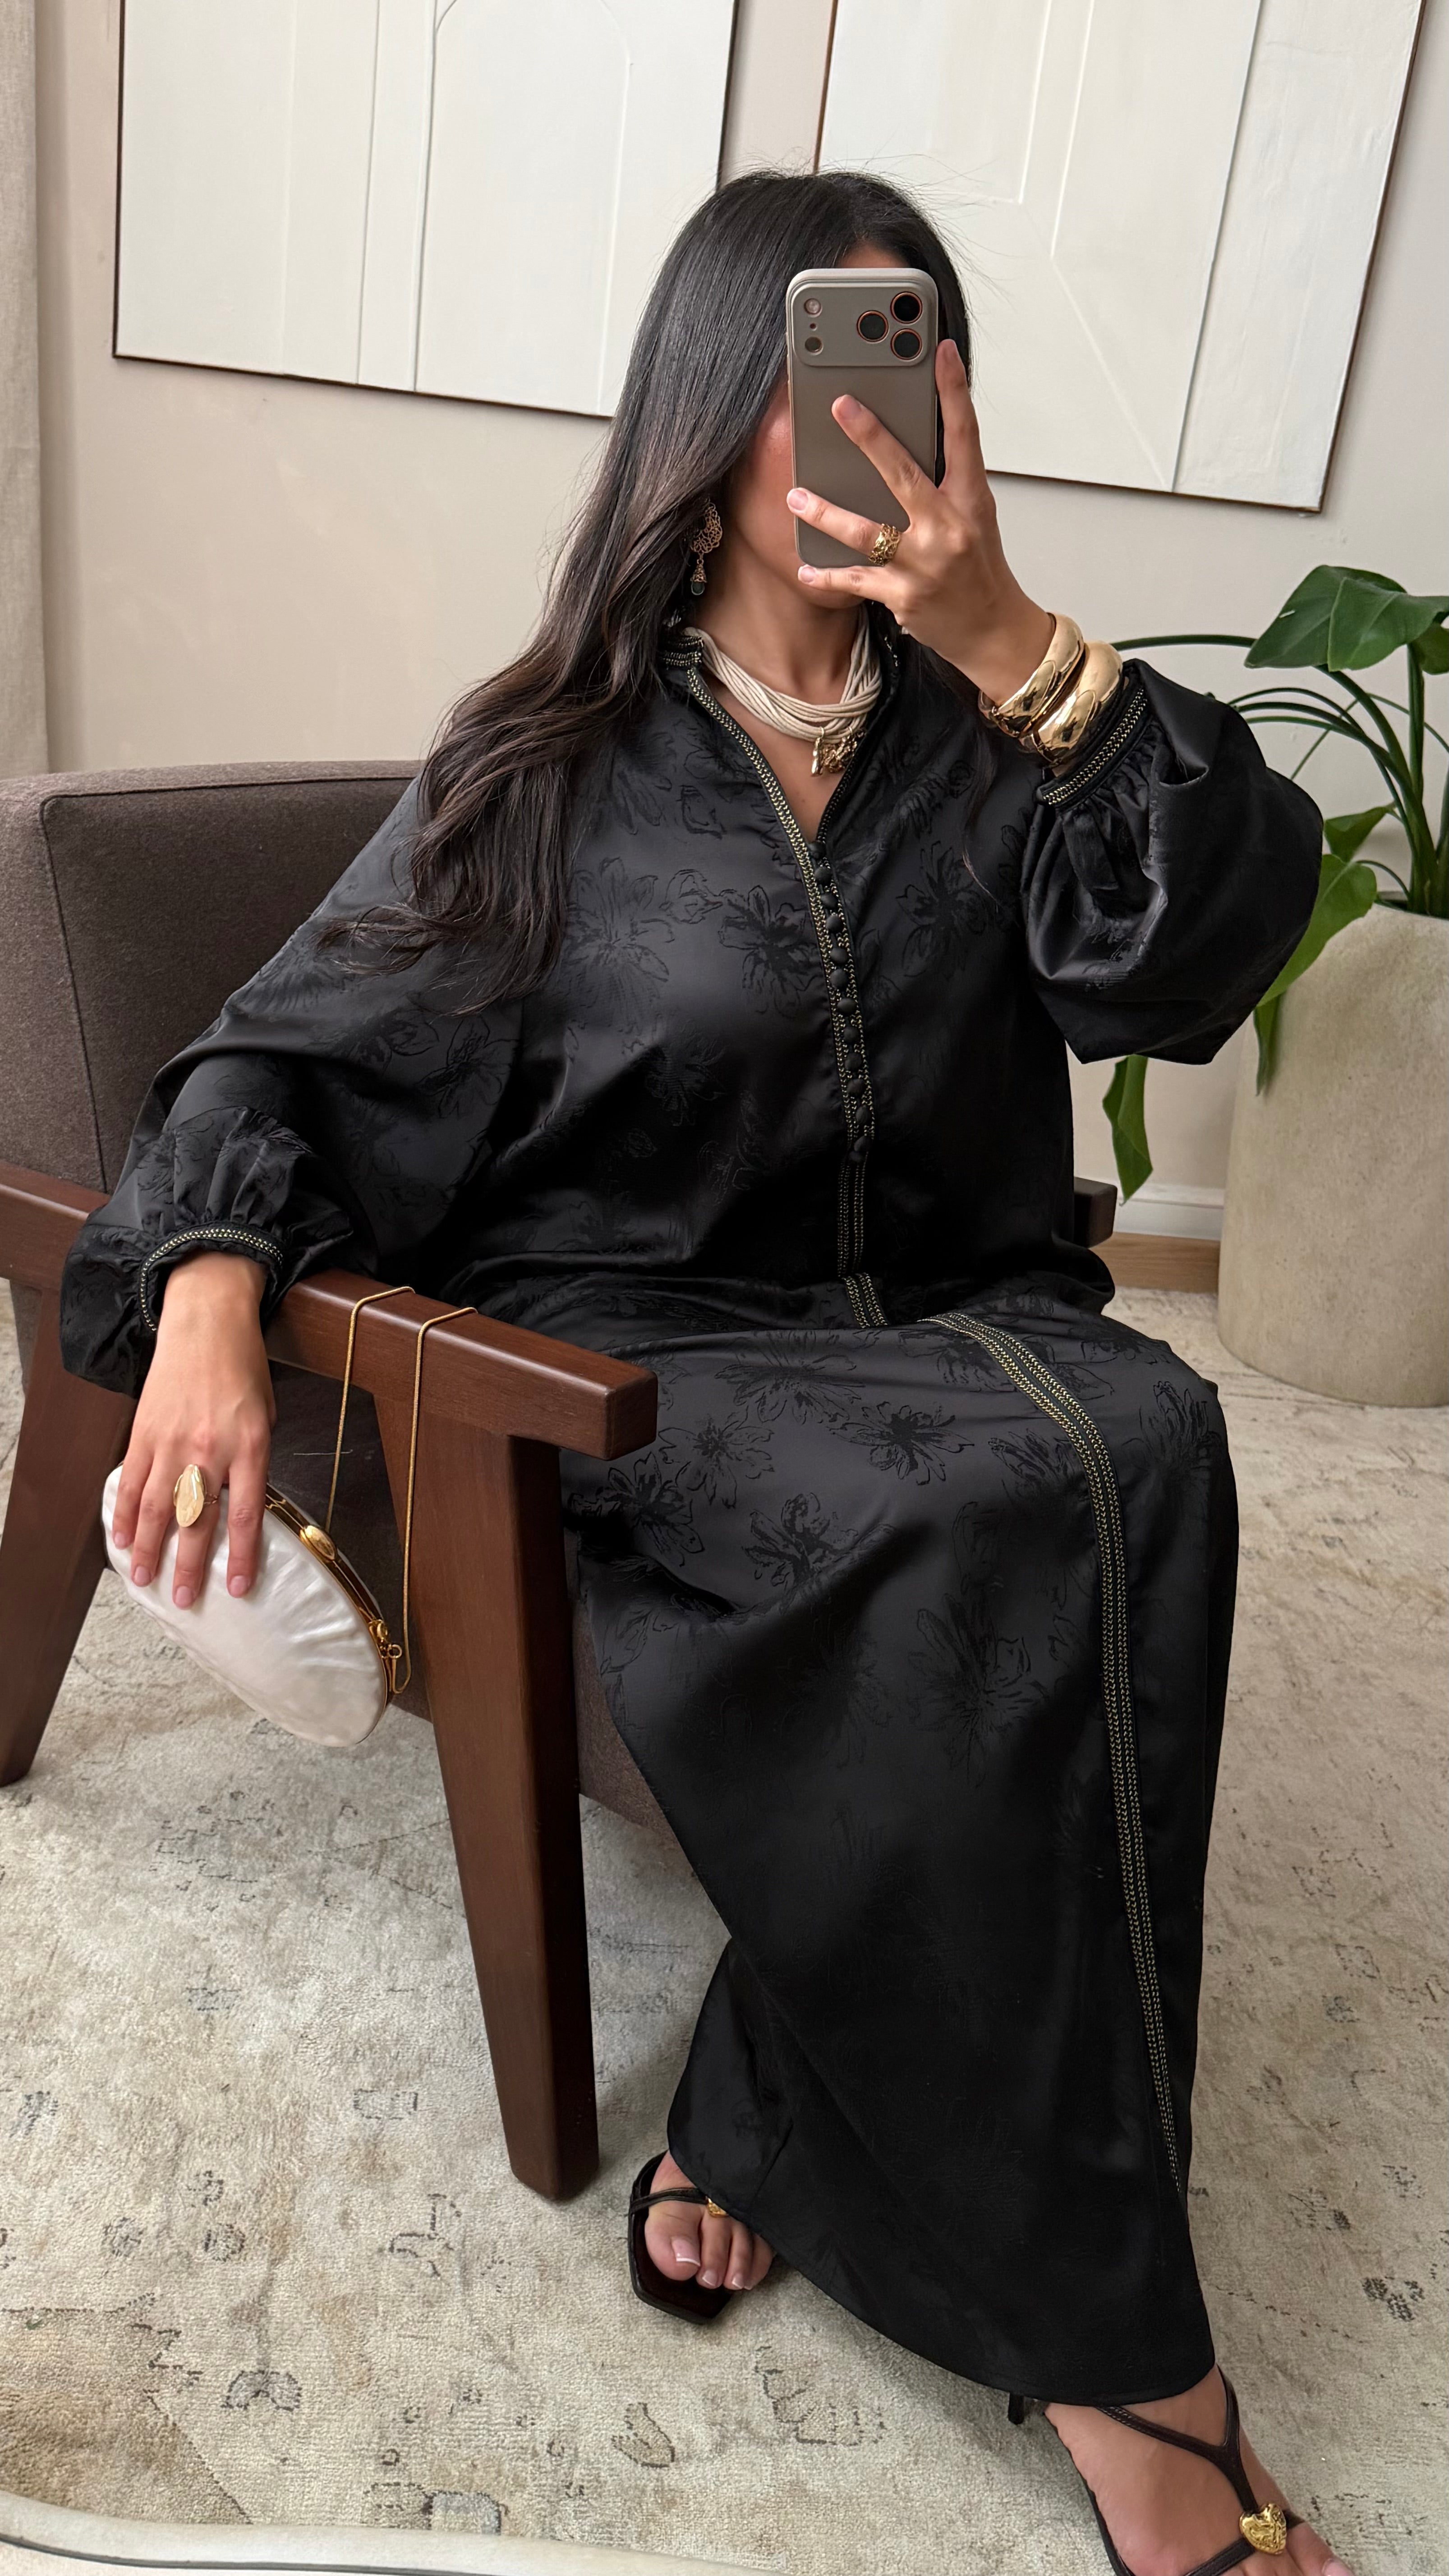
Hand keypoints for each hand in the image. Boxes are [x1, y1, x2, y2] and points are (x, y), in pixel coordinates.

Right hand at [109, 1251, 274, 1606]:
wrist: (208, 1321)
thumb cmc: (243, 1371)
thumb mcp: (266, 1417)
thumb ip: (253, 1463)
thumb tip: (237, 1509)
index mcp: (251, 1446)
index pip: (245, 1514)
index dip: (239, 1555)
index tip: (235, 1588)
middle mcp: (210, 1448)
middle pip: (195, 1519)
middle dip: (189, 1565)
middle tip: (184, 1600)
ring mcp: (172, 1441)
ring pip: (155, 1506)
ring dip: (148, 1548)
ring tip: (143, 1579)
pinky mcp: (144, 1431)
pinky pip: (130, 1480)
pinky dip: (122, 1512)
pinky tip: (119, 1538)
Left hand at [787, 337, 1053, 704]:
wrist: (992, 629)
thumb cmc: (978, 568)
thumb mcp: (973, 516)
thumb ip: (944, 482)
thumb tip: (902, 444)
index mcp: (970, 500)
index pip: (966, 436)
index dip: (954, 390)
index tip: (940, 351)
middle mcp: (949, 528)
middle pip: (904, 474)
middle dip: (870, 438)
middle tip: (840, 406)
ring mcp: (925, 564)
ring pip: (867, 532)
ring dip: (826, 513)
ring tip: (796, 497)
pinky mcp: (903, 596)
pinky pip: (855, 580)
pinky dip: (827, 575)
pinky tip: (806, 566)